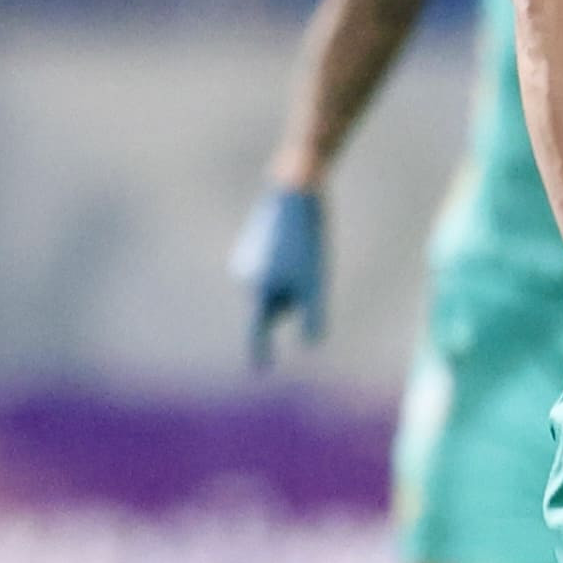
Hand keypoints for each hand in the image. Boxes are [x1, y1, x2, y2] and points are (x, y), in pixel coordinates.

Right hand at [230, 186, 324, 367]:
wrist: (293, 192)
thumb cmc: (305, 239)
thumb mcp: (316, 281)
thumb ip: (313, 315)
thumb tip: (312, 346)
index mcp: (259, 291)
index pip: (259, 330)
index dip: (261, 351)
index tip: (262, 370)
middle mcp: (246, 279)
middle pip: (275, 306)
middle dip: (293, 302)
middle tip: (310, 271)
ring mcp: (247, 261)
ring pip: (277, 287)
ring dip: (293, 283)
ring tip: (305, 254)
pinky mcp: (254, 247)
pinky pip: (276, 271)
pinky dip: (290, 267)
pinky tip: (298, 244)